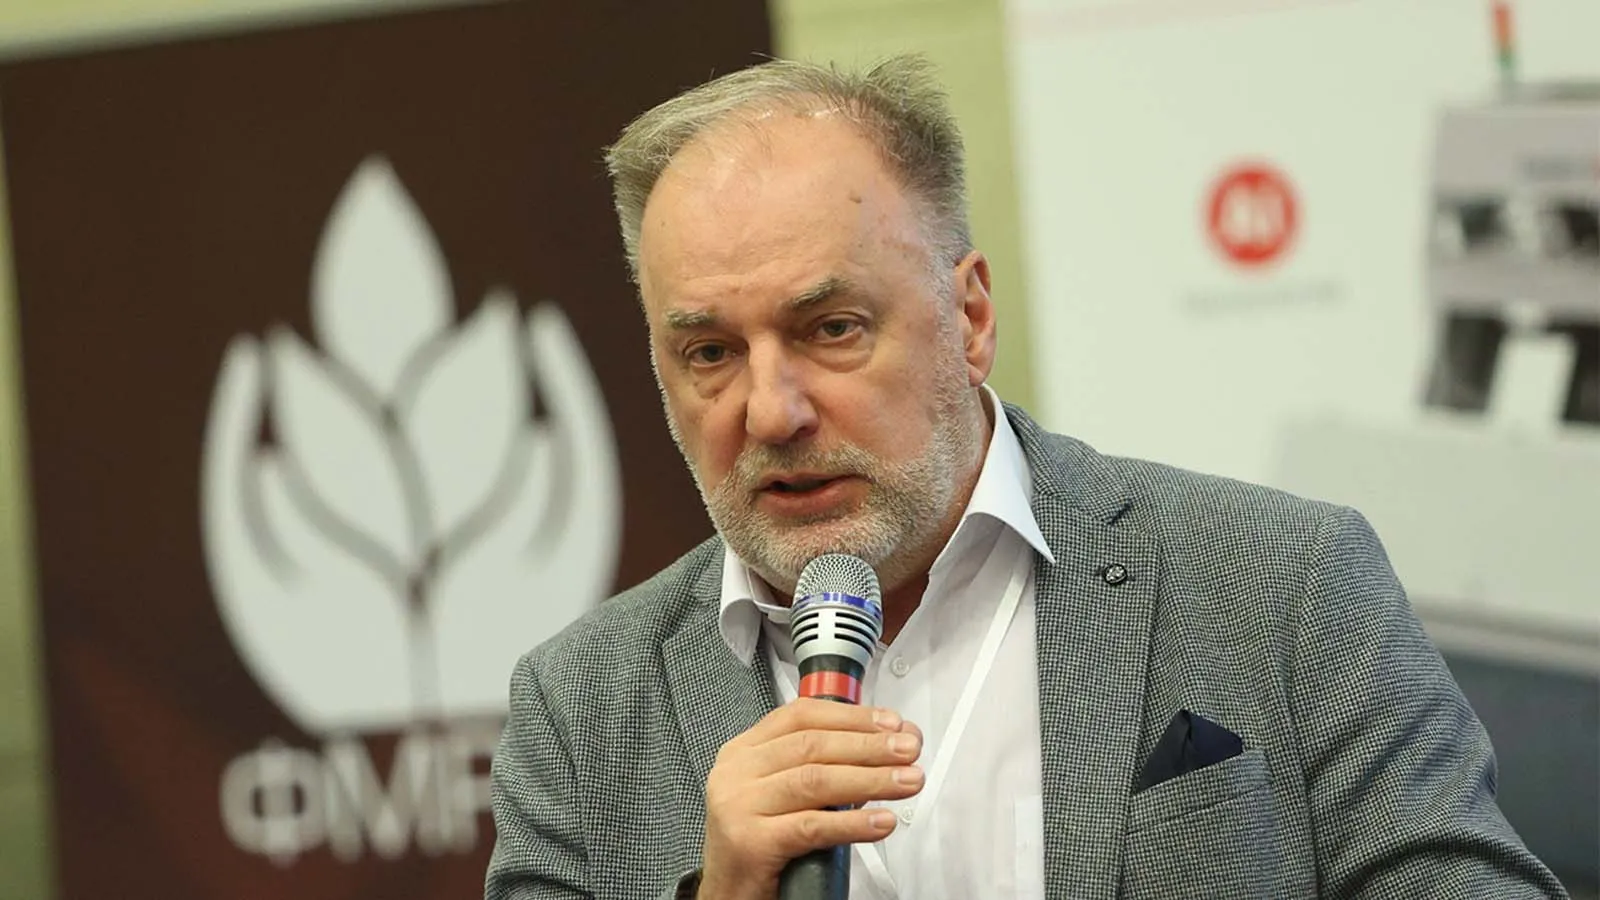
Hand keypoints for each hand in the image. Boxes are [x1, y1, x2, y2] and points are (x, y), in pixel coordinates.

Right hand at [696, 699, 923, 899]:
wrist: (728, 894)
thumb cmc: (759, 842)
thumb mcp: (783, 794)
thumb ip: (823, 767)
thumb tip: (887, 748)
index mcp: (744, 751)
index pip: (801, 716)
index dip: (851, 717)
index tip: (891, 723)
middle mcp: (737, 772)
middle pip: (813, 745)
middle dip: (869, 745)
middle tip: (909, 749)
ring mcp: (739, 805)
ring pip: (815, 781)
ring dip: (870, 779)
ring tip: (907, 781)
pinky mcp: (751, 842)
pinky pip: (812, 827)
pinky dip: (853, 823)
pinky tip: (881, 822)